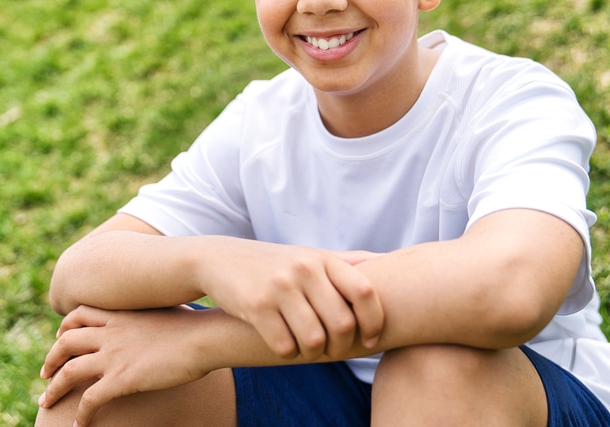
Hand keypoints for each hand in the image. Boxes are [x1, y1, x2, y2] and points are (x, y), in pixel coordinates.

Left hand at [38, 305, 207, 425]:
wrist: (203, 337)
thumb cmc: (195, 326)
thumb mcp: (165, 313)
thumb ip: (151, 319)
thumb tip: (157, 324)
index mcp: (121, 315)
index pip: (79, 315)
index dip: (65, 327)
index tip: (60, 338)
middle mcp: (111, 332)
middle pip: (65, 342)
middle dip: (50, 359)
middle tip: (44, 374)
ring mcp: (114, 356)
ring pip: (69, 372)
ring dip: (54, 388)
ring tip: (46, 402)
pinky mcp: (122, 379)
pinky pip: (89, 399)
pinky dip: (81, 414)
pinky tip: (80, 425)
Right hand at [195, 238, 383, 359]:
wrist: (220, 260)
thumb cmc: (276, 264)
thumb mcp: (311, 256)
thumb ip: (348, 261)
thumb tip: (389, 260)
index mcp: (323, 259)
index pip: (365, 292)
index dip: (375, 321)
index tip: (372, 339)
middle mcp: (304, 270)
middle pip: (342, 324)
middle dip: (342, 347)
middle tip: (333, 350)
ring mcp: (280, 287)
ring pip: (315, 340)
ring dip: (314, 353)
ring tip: (308, 347)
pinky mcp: (256, 305)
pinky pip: (285, 346)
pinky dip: (288, 353)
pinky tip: (284, 344)